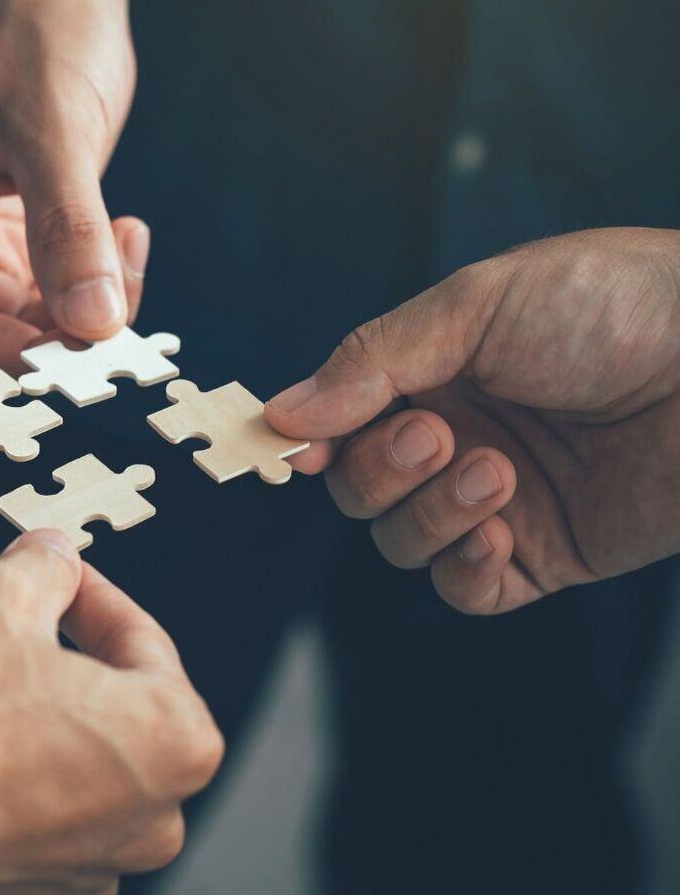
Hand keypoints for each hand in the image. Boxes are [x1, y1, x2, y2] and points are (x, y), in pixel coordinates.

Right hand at [0, 0, 146, 374]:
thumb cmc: (33, 32)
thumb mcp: (55, 132)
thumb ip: (70, 233)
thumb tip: (93, 326)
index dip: (28, 358)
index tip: (99, 356)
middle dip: (68, 332)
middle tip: (131, 302)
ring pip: (29, 318)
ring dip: (89, 305)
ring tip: (129, 243)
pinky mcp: (9, 230)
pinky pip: (50, 286)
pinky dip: (93, 277)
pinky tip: (124, 233)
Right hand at [0, 530, 224, 894]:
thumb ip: (41, 567)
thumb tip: (52, 556)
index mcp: (173, 739)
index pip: (140, 639)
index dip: (89, 594)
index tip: (58, 576)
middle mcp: (151, 819)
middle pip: (108, 710)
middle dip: (59, 666)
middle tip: (8, 630)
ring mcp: (89, 871)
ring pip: (68, 771)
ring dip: (28, 732)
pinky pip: (25, 828)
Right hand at [266, 228, 679, 613]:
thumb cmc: (612, 306)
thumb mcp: (477, 305)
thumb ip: (374, 361)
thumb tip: (282, 414)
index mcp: (432, 373)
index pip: (338, 419)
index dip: (307, 439)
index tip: (291, 448)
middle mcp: (455, 438)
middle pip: (358, 488)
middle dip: (379, 469)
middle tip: (435, 434)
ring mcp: (497, 500)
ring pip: (403, 541)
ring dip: (430, 512)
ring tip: (496, 470)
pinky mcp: (546, 553)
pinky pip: (466, 589)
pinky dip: (463, 567)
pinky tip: (497, 530)